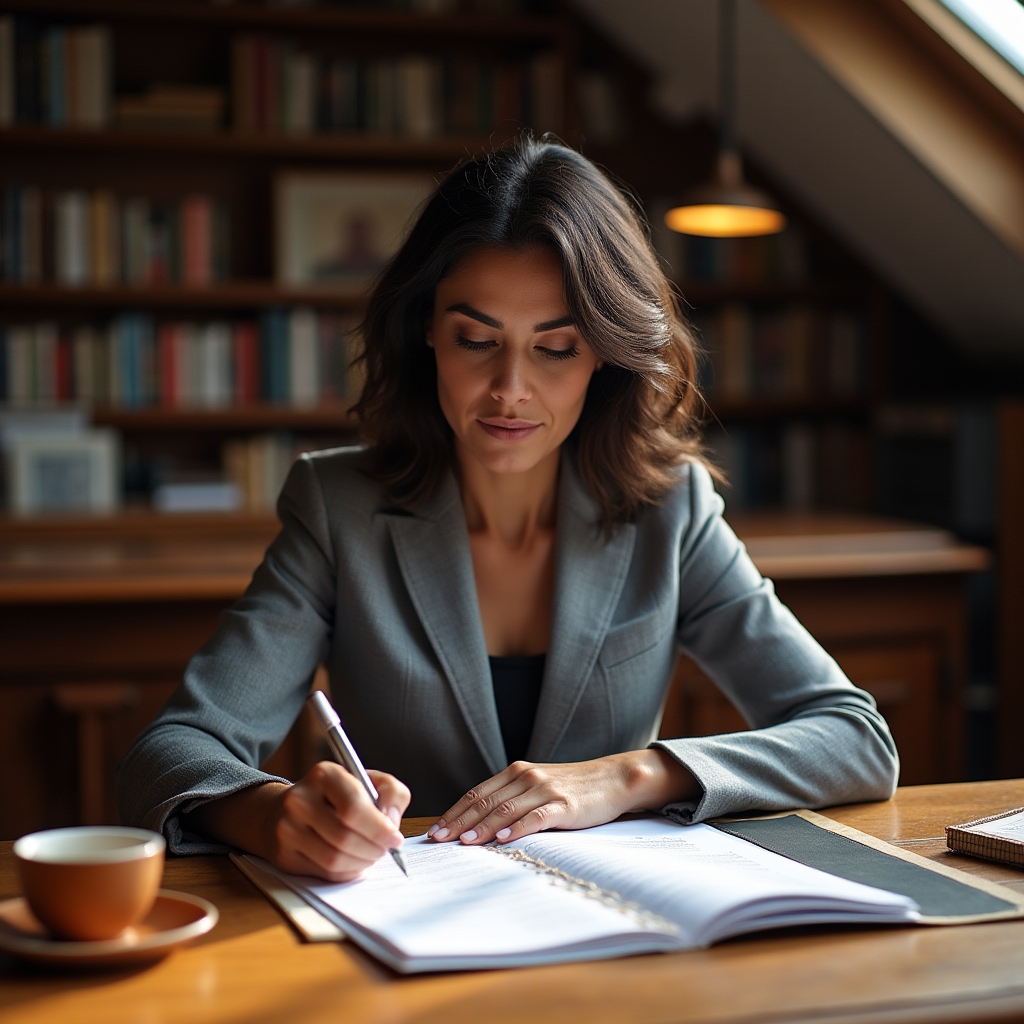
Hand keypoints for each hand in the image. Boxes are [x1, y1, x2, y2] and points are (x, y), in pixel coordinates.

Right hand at [270, 763, 410, 880]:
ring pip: (334, 859)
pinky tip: (354, 861)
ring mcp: (288, 828)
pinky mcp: (285, 854)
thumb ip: (391, 791)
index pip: (353, 806)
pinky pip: (324, 872)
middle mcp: (300, 799)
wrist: (290, 809)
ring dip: (362, 863)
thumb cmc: (337, 796)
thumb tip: (391, 818)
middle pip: (344, 837)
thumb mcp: (368, 781)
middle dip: (374, 849)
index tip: (395, 838)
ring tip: (371, 855)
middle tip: (386, 849)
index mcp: (325, 775)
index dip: (379, 828)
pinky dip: (347, 872)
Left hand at [429, 748, 696, 845]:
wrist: (613, 779)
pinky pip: (535, 817)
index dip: (454, 812)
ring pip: (505, 809)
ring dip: (482, 827)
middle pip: (485, 801)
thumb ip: (511, 799)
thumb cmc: (572, 788)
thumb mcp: (537, 787)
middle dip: (458, 822)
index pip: (476, 793)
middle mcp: (527, 777)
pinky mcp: (564, 805)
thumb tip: (477, 825)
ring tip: (464, 842)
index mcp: (516, 773)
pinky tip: (503, 839)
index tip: (434, 830)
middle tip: (438, 839)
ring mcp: (545, 790)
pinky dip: (517, 828)